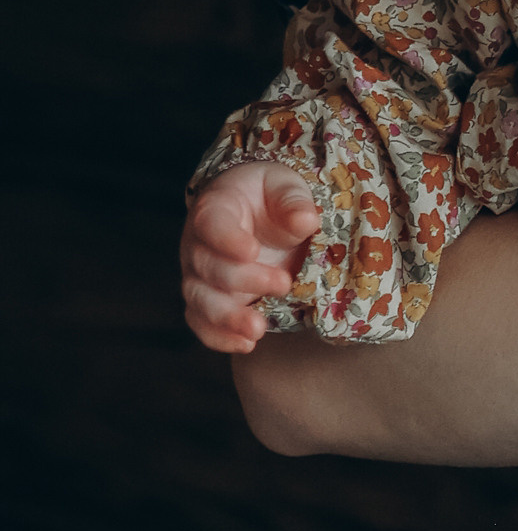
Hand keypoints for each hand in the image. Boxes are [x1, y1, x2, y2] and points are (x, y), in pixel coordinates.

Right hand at [181, 161, 318, 352]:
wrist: (256, 213)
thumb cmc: (269, 197)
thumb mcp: (285, 186)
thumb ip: (294, 200)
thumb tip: (306, 220)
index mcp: (215, 208)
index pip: (212, 224)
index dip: (227, 239)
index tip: (251, 251)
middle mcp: (198, 244)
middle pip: (209, 267)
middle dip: (245, 280)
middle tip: (284, 283)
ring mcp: (199, 275)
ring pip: (201, 300)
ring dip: (228, 318)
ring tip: (258, 329)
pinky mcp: (206, 300)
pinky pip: (201, 322)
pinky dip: (219, 337)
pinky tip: (246, 344)